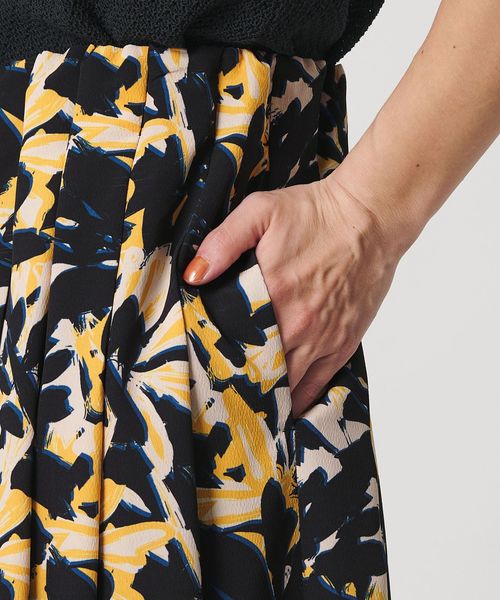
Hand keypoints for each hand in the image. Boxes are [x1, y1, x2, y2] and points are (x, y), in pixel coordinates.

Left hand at [181, 176, 401, 418]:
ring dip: (267, 396)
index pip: (234, 343)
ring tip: (246, 408)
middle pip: (260, 371)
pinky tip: (284, 408)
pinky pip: (318, 385)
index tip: (202, 372)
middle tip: (219, 395)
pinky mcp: (343, 344)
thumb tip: (193, 276)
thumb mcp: (261, 211)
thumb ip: (222, 242)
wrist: (370, 218)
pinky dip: (299, 399)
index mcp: (272, 295)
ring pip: (288, 385)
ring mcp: (323, 339)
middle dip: (238, 384)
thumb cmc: (315, 214)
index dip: (216, 362)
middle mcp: (297, 325)